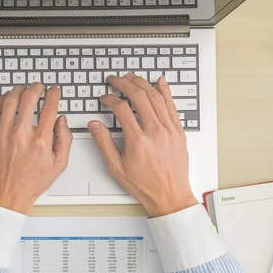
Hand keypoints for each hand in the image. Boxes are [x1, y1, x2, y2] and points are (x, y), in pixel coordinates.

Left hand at [0, 83, 72, 214]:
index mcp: (40, 142)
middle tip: (38, 86)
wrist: (7, 196)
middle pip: (28, 98)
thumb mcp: (59, 165)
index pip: (49, 108)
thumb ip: (65, 140)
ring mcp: (3, 135)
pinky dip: (0, 100)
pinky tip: (6, 99)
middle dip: (36, 87)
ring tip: (23, 89)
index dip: (53, 94)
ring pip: (9, 101)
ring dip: (18, 90)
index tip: (54, 91)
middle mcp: (21, 136)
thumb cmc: (31, 183)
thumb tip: (62, 120)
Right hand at [88, 73, 196, 216]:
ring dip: (143, 84)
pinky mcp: (178, 132)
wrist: (170, 196)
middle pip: (139, 97)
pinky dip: (166, 92)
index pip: (121, 109)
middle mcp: (155, 132)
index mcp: (138, 141)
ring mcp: (169, 130)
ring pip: (156, 98)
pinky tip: (160, 83)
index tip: (104, 98)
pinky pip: (172, 106)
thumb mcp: (116, 168)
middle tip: (115, 79)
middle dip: (125, 84)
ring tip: (132, 77)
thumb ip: (104, 144)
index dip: (110, 99)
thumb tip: (94, 125)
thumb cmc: (144, 185)